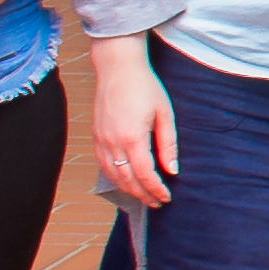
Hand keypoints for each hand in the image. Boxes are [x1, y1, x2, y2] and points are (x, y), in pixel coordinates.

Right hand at [91, 36, 176, 207]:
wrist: (117, 67)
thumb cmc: (144, 86)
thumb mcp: (164, 113)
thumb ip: (168, 144)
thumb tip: (173, 170)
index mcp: (131, 137)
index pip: (145, 175)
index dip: (156, 189)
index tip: (166, 197)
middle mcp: (112, 142)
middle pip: (127, 180)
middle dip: (143, 194)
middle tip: (157, 202)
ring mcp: (101, 140)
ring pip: (112, 175)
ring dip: (128, 189)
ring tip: (143, 196)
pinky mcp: (95, 135)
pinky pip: (102, 165)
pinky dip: (114, 177)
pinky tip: (124, 181)